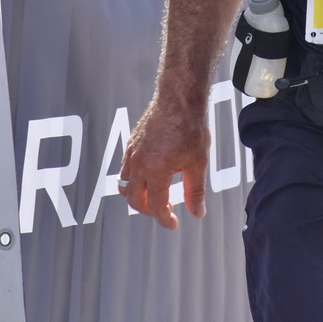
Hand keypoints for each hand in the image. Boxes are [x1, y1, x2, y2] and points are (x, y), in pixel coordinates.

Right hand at [120, 95, 209, 228]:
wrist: (179, 98)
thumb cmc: (190, 127)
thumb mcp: (198, 162)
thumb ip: (195, 190)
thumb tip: (197, 212)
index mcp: (155, 172)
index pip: (155, 207)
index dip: (165, 219)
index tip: (174, 223)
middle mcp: (138, 165)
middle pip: (134, 200)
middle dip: (149, 210)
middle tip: (166, 209)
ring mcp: (132, 153)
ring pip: (124, 185)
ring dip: (137, 196)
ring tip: (155, 194)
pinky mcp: (131, 143)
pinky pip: (125, 169)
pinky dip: (133, 179)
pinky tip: (150, 174)